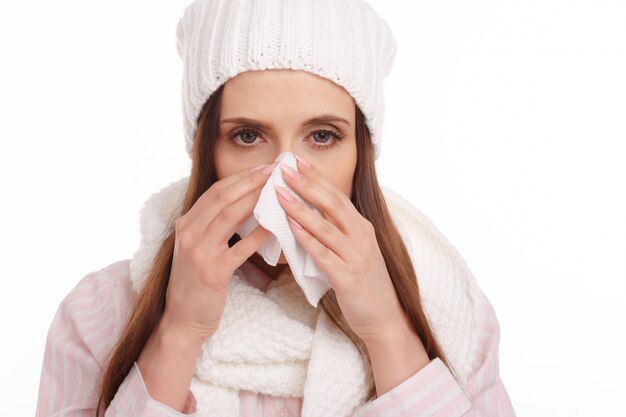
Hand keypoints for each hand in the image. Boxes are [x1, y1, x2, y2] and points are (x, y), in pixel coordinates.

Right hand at [161, 162, 275, 344]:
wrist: (182, 320)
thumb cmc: (196, 283)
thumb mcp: (199, 248)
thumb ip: (214, 226)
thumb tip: (247, 205)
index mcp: (186, 224)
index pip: (216, 191)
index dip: (241, 176)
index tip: (263, 167)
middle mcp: (189, 233)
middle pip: (223, 196)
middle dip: (251, 180)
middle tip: (275, 170)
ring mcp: (199, 252)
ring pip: (230, 215)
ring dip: (256, 199)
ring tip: (278, 190)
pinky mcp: (212, 272)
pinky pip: (240, 248)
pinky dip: (259, 234)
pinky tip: (277, 225)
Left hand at [274, 155, 408, 343]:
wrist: (382, 316)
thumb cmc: (363, 283)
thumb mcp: (354, 250)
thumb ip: (336, 232)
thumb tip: (307, 214)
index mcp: (362, 227)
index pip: (337, 195)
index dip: (317, 177)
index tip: (298, 161)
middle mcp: (362, 237)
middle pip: (333, 204)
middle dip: (308, 185)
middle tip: (285, 169)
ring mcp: (356, 256)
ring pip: (325, 227)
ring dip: (301, 208)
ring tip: (280, 194)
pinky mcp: (347, 278)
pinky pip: (323, 254)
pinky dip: (307, 239)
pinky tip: (291, 228)